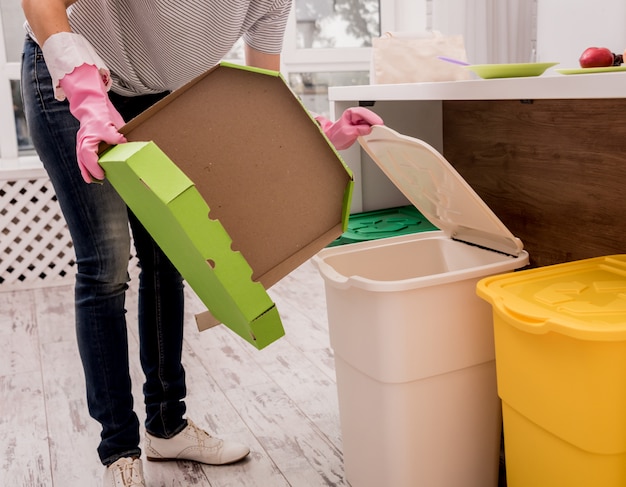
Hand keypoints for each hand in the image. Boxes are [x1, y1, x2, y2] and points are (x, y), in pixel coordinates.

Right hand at [59, 63, 126, 182]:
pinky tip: (90, 171)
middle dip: (90, 171)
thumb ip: (115, 136)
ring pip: (81, 159)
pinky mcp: (85, 143)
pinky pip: (83, 156)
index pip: (88, 157)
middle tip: (99, 179)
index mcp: (87, 140)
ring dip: (86, 170)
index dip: (94, 168)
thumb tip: (123, 143)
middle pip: (83, 161)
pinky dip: (86, 165)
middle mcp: (82, 143)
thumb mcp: (109, 125)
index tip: (102, 175)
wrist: (92, 105)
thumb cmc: (99, 114)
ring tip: (91, 180)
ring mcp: (82, 143)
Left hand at [315, 107, 383, 149]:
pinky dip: (373, 128)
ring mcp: (359, 121)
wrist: (332, 140)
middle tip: (381, 126)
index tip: (378, 122)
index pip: (363, 113)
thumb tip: (368, 129)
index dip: (371, 117)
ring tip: (379, 129)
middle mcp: (355, 116)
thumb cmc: (335, 135)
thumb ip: (358, 130)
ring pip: (370, 120)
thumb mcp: (347, 133)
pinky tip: (375, 131)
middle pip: (368, 115)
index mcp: (350, 113)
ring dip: (374, 125)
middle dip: (375, 120)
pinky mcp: (361, 126)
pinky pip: (369, 126)